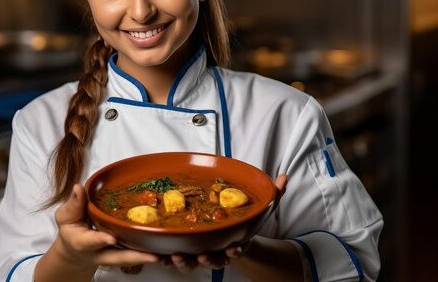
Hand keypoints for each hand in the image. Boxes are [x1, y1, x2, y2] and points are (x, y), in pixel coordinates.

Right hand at [53, 184, 158, 269]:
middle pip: (118, 257)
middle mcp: (100, 253)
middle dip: (135, 257)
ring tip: (164, 253)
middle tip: (152, 256)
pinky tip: (165, 247)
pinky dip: (149, 251)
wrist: (76, 251)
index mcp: (83, 243)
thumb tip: (78, 188)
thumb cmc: (72, 230)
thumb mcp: (66, 216)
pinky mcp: (123, 254)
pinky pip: (136, 254)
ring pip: (131, 258)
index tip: (110, 238)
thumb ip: (73, 204)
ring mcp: (113, 256)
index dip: (100, 240)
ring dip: (147, 257)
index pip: (91, 242)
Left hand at [167, 174, 288, 273]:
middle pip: (214, 261)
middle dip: (209, 260)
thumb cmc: (242, 221)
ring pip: (193, 264)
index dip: (235, 250)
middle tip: (203, 255)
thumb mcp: (258, 208)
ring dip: (185, 263)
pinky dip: (166, 259)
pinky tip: (158, 254)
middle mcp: (218, 252)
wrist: (228, 234)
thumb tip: (284, 177)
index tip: (234, 248)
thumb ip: (273, 195)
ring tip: (177, 257)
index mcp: (235, 243)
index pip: (237, 249)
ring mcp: (201, 254)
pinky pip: (175, 259)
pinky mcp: (186, 252)